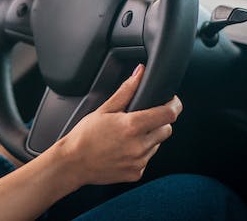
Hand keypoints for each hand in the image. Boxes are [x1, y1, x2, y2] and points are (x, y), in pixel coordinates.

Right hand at [58, 64, 182, 185]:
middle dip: (158, 121)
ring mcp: (139, 162)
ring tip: (127, 136)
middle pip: (167, 129)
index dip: (174, 105)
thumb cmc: (85, 136)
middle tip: (141, 119)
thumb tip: (139, 73)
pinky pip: (147, 159)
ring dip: (149, 138)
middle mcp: (139, 145)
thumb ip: (126, 90)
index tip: (171, 102)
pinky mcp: (136, 173)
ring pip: (157, 145)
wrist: (73, 163)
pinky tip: (124, 149)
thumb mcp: (104, 109)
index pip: (168, 114)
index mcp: (132, 126)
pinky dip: (140, 153)